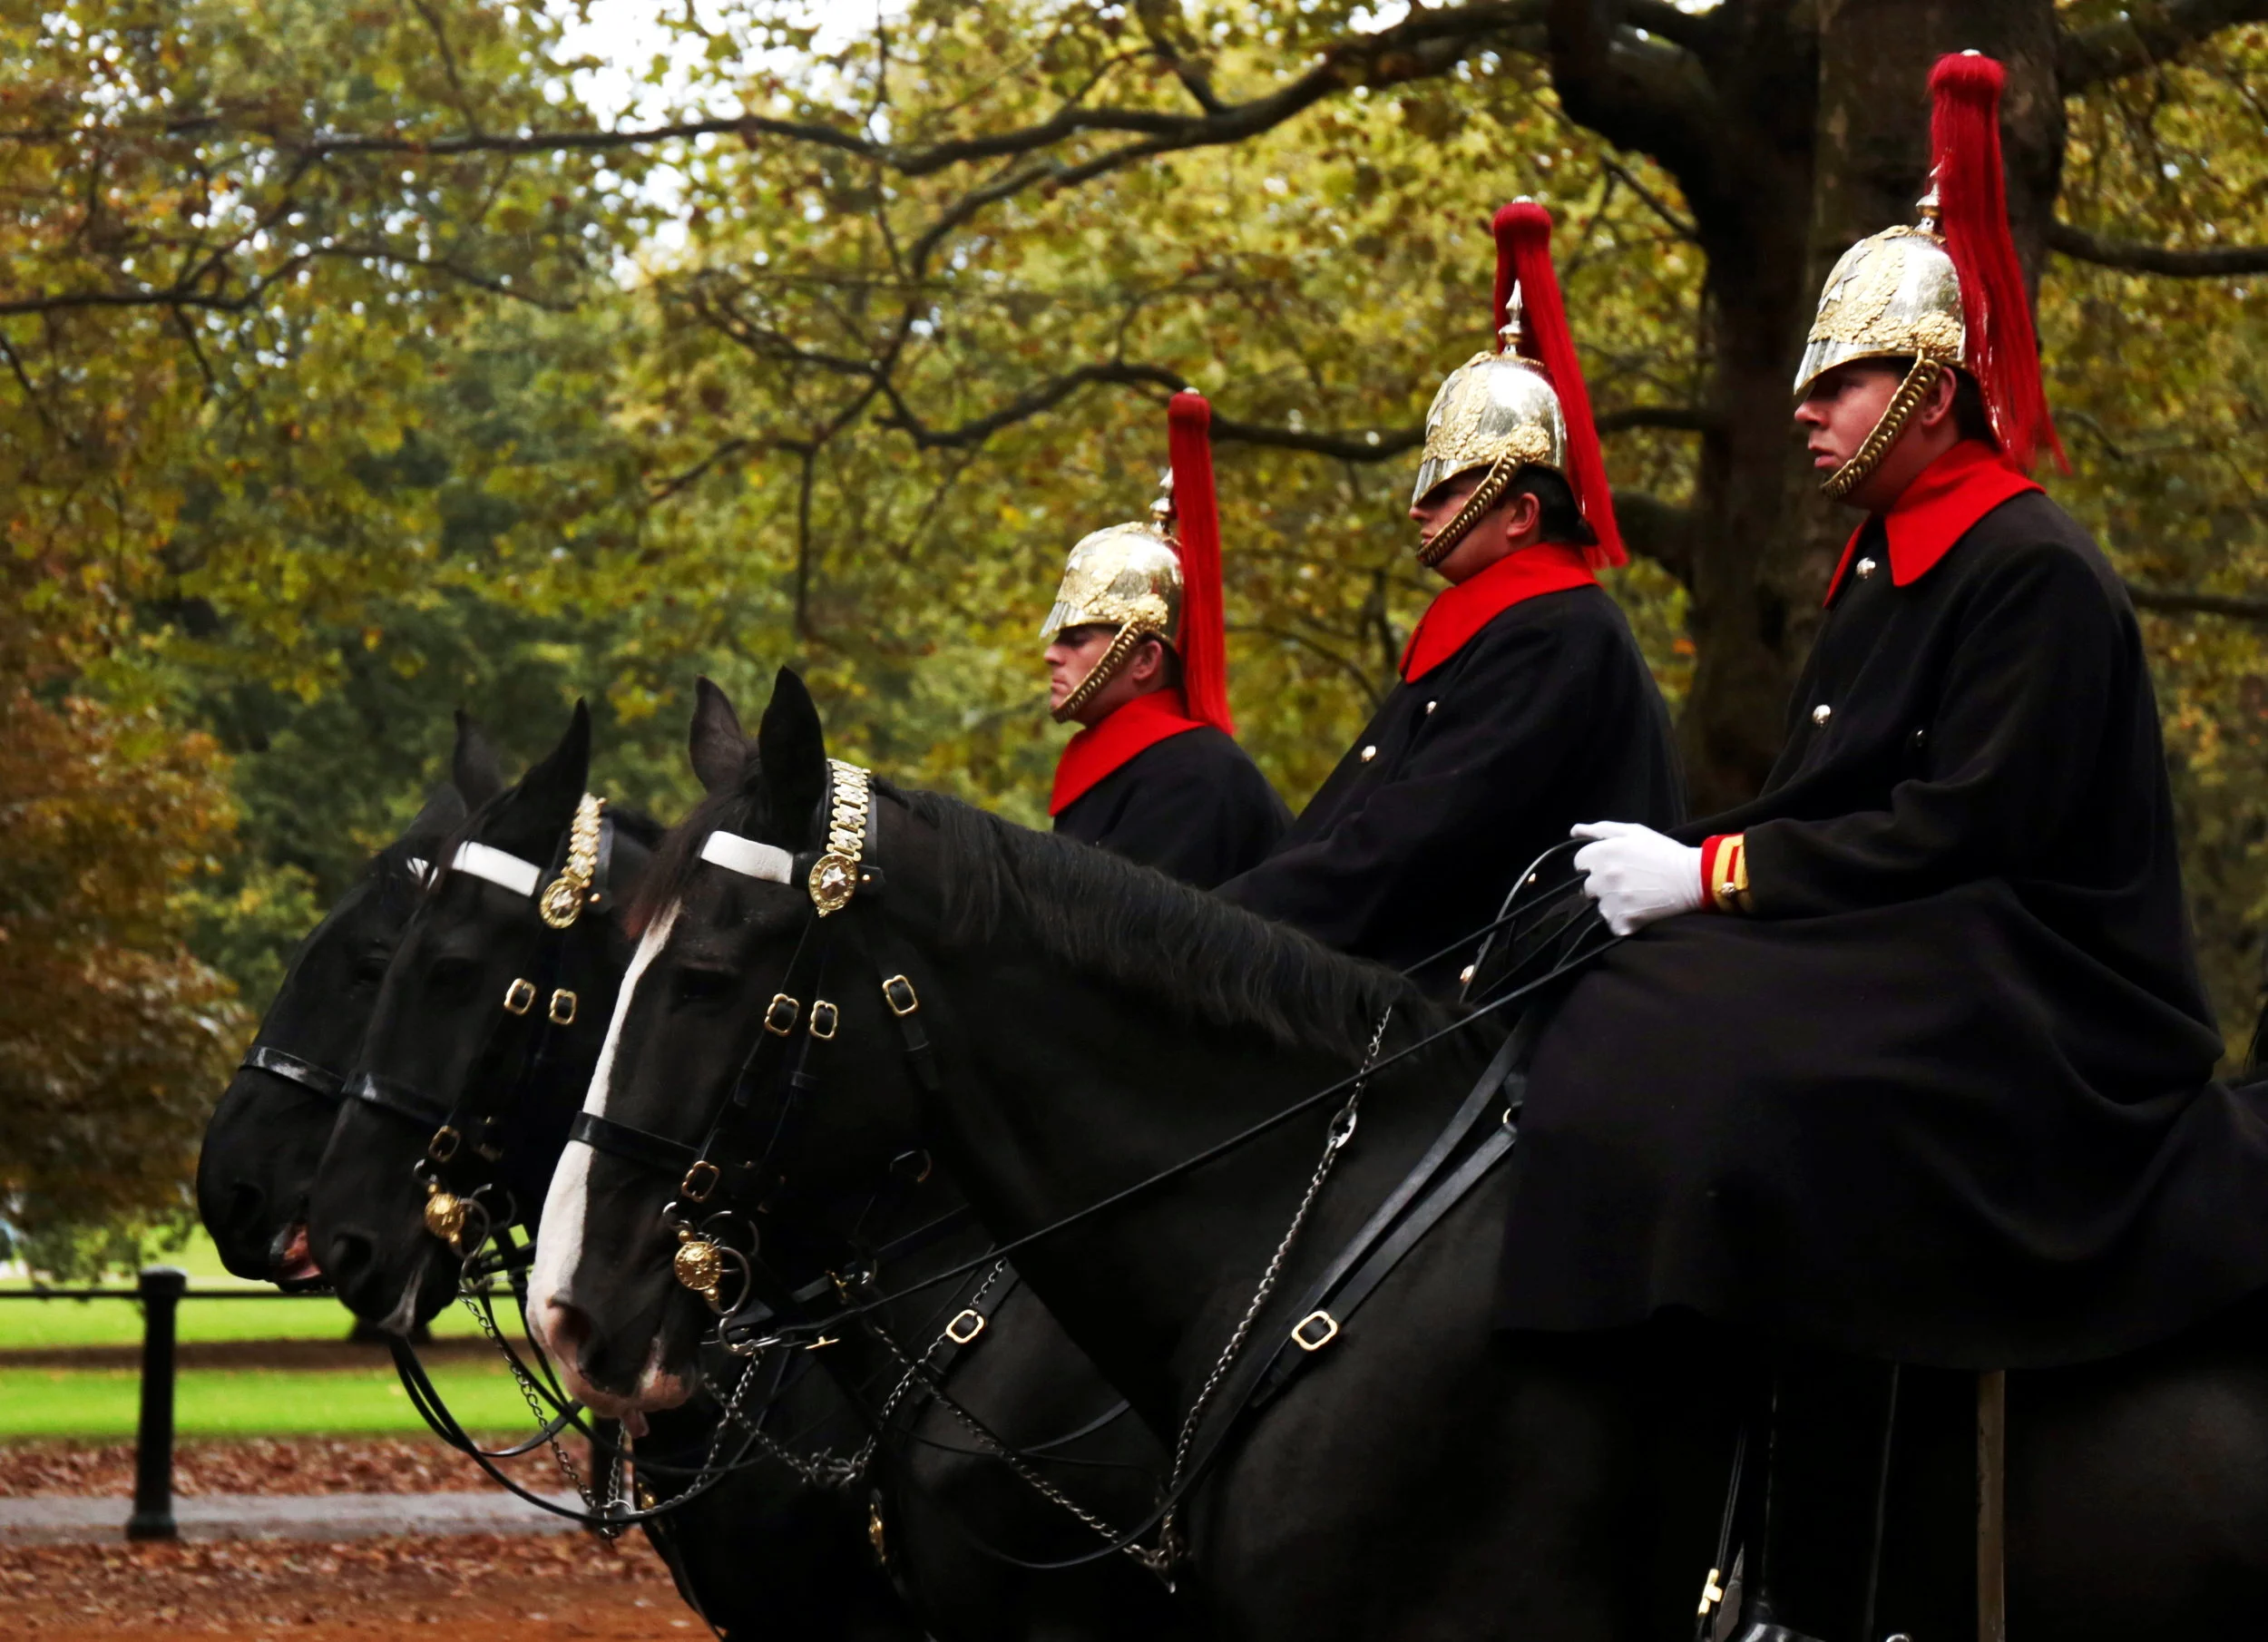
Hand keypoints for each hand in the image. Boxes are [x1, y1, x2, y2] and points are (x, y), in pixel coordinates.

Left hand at [1570, 821, 1703, 936]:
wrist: (1693, 878)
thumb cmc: (1664, 852)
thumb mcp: (1634, 832)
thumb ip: (1600, 830)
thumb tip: (1574, 831)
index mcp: (1602, 853)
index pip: (1579, 863)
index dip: (1593, 864)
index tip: (1610, 865)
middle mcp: (1603, 878)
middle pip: (1587, 886)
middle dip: (1601, 884)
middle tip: (1626, 881)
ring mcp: (1612, 901)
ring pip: (1599, 907)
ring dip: (1612, 904)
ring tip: (1635, 896)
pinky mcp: (1623, 921)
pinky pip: (1612, 924)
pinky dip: (1623, 921)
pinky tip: (1638, 910)